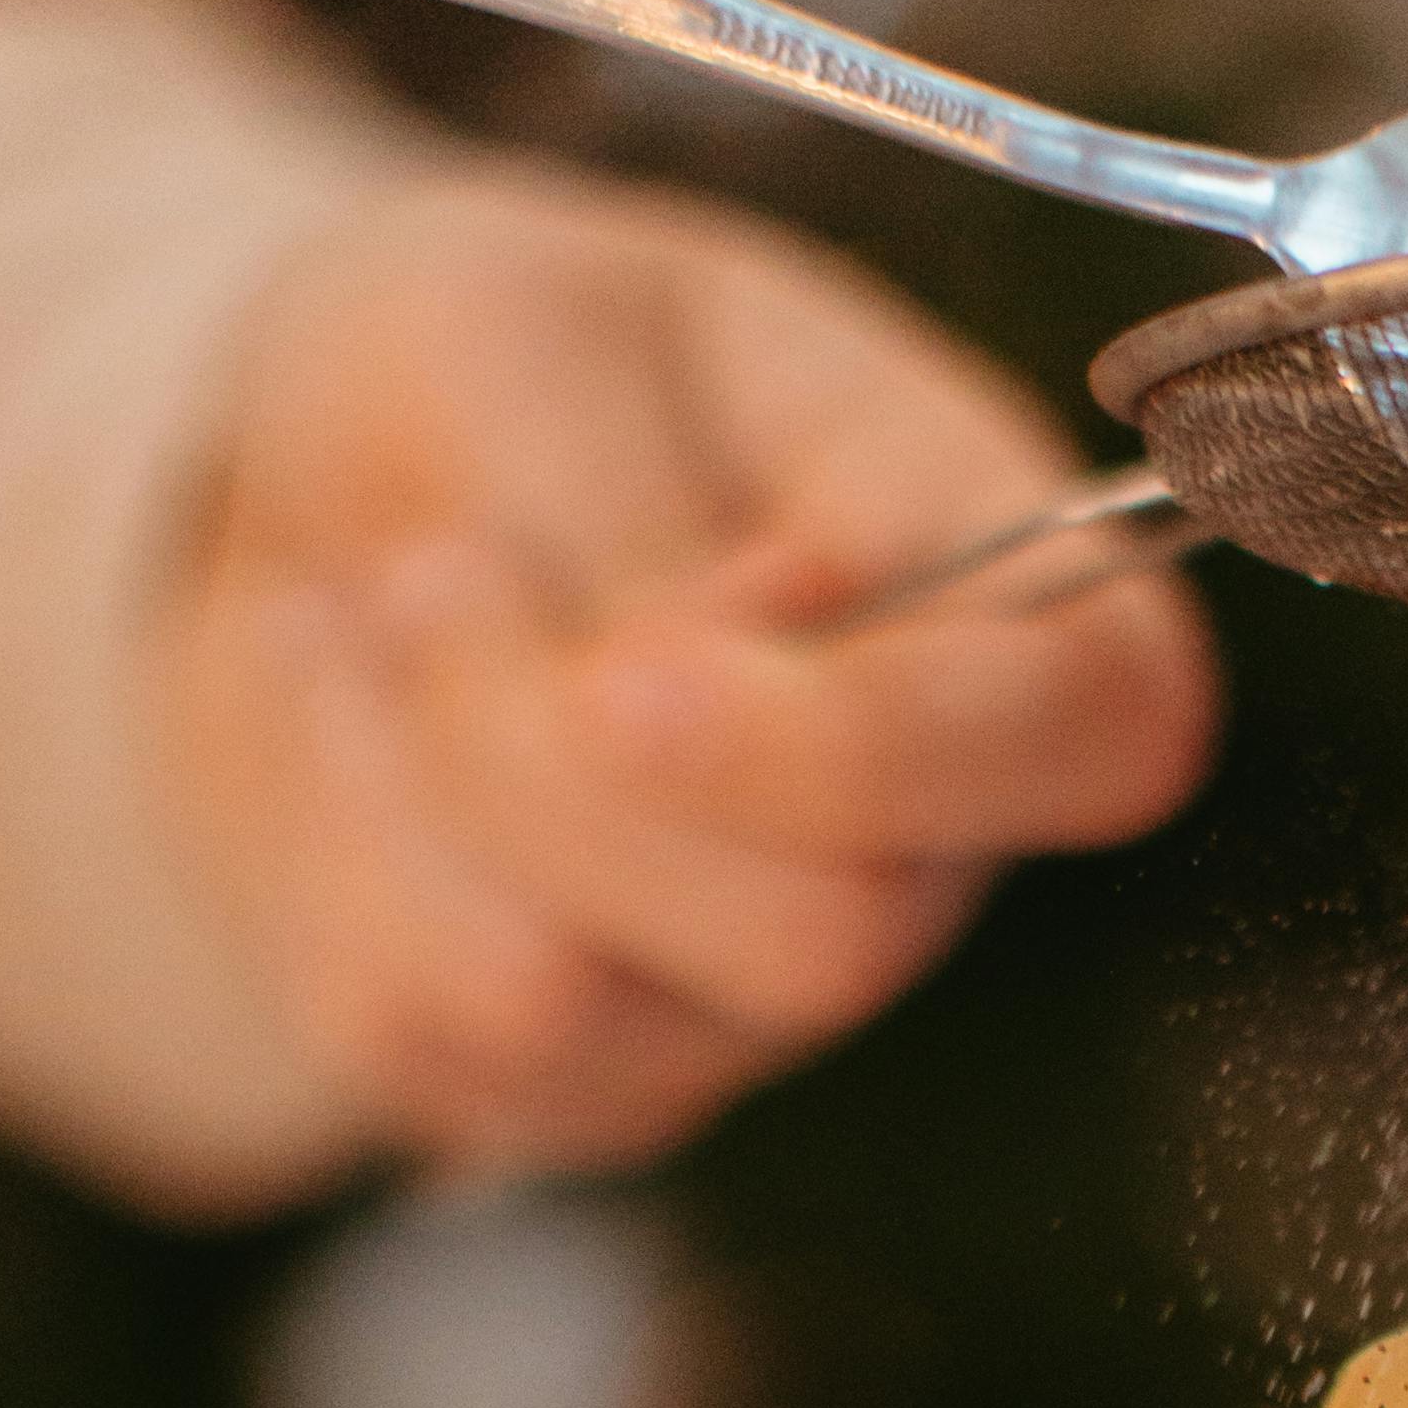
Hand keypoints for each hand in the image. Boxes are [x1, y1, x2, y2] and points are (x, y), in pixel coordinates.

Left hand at [151, 172, 1222, 1172]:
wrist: (315, 494)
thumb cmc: (493, 372)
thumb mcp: (528, 322)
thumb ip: (619, 501)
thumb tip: (655, 688)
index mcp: (1013, 606)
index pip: (1093, 736)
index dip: (883, 746)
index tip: (638, 667)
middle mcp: (925, 844)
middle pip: (820, 942)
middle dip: (552, 756)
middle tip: (439, 571)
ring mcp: (754, 1003)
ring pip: (572, 1004)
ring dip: (411, 782)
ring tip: (381, 613)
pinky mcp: (574, 1085)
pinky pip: (420, 1039)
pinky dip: (326, 854)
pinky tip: (349, 728)